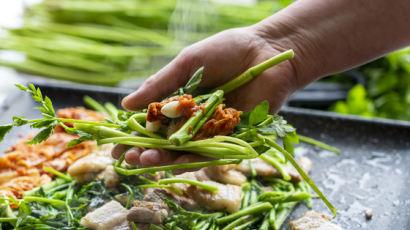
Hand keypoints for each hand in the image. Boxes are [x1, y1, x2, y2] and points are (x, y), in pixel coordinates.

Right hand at [112, 26, 298, 168]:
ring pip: (186, 152)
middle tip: (128, 158)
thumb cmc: (226, 51)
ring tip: (146, 161)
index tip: (116, 146)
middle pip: (166, 142)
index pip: (153, 124)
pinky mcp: (233, 138)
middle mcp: (194, 120)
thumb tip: (125, 105)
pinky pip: (213, 153)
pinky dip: (195, 159)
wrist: (266, 51)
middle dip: (146, 152)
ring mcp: (212, 131)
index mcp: (181, 103)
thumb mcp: (188, 64)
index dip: (135, 136)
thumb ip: (159, 85)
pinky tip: (177, 163)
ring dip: (166, 159)